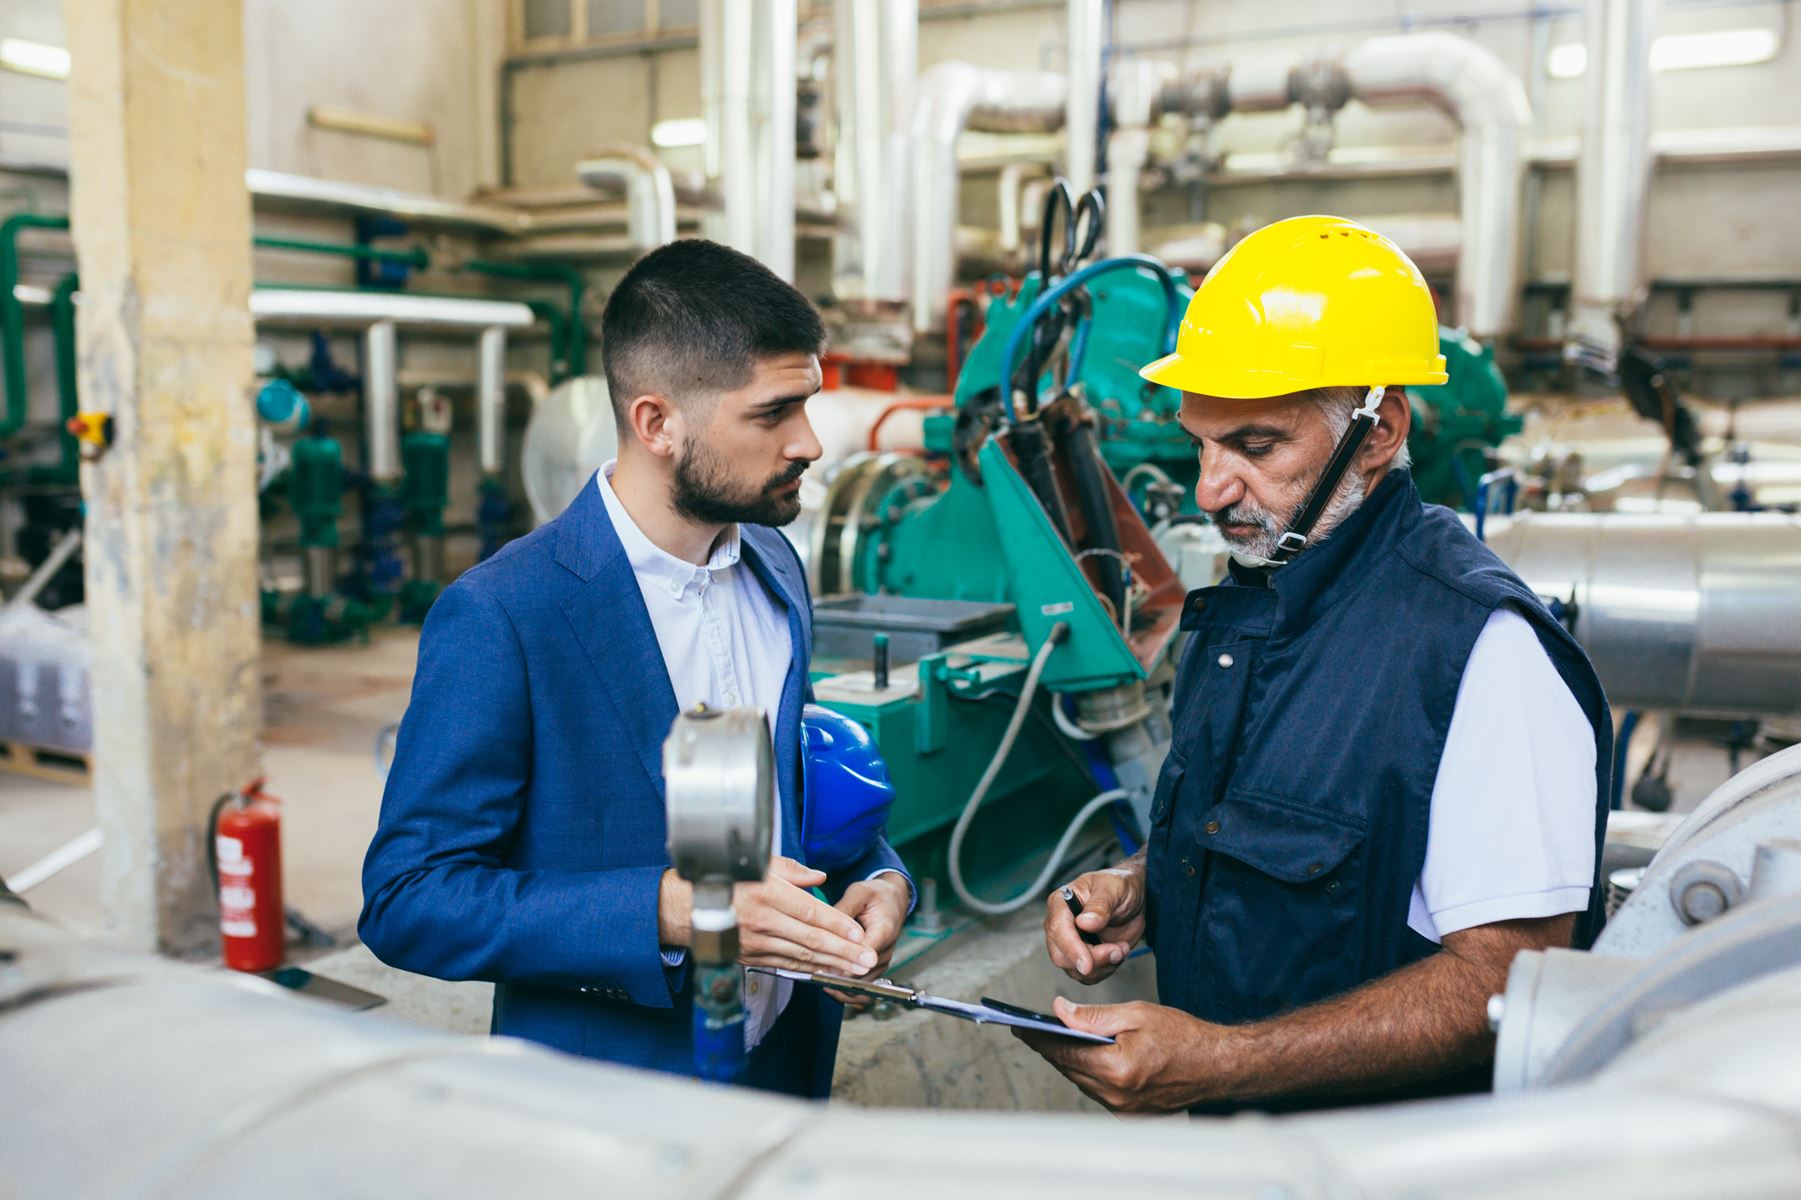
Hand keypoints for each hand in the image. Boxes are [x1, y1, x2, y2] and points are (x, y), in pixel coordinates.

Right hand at [659, 857, 878, 976]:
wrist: (685, 907)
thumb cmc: (725, 880)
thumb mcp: (757, 865)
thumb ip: (792, 872)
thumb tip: (820, 878)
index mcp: (767, 892)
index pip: (810, 912)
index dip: (838, 925)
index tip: (859, 935)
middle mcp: (762, 920)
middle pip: (811, 938)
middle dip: (844, 951)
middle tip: (868, 959)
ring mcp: (756, 942)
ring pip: (801, 956)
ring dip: (832, 965)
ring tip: (855, 970)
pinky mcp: (750, 957)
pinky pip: (785, 965)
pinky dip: (809, 971)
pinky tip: (827, 973)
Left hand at [824, 873, 910, 1008]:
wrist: (893, 900)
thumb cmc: (876, 895)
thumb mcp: (859, 893)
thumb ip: (844, 909)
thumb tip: (825, 922)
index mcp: (884, 931)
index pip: (865, 955)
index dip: (844, 963)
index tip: (824, 966)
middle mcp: (884, 951)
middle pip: (862, 975)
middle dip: (839, 978)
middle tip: (815, 976)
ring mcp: (881, 963)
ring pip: (862, 986)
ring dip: (842, 986)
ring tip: (818, 980)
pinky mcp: (875, 968)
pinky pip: (863, 987)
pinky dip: (847, 989)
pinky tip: (828, 984)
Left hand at [1014, 997, 1228, 1113]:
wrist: (1217, 1065)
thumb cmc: (1183, 1036)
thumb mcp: (1136, 1014)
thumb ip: (1093, 1016)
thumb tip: (1058, 1012)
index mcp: (1117, 1069)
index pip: (1064, 1051)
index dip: (1038, 1037)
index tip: (1018, 1025)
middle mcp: (1116, 1096)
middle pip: (1068, 1068)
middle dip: (1049, 1047)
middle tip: (1030, 1028)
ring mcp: (1122, 1109)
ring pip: (1080, 1080)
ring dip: (1068, 1059)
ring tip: (1052, 1038)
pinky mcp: (1129, 1114)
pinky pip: (1097, 1090)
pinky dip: (1088, 1072)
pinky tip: (1084, 1055)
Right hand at [1045, 860, 1145, 984]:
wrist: (1133, 897)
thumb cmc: (1120, 885)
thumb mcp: (1114, 888)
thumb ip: (1100, 905)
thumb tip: (1084, 923)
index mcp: (1061, 904)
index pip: (1057, 930)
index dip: (1071, 949)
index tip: (1088, 964)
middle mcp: (1061, 926)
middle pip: (1061, 956)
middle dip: (1091, 960)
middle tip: (1117, 950)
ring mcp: (1071, 943)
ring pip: (1074, 970)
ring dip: (1102, 966)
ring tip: (1121, 948)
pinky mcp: (1084, 956)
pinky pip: (1088, 976)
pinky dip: (1105, 970)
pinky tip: (1118, 953)